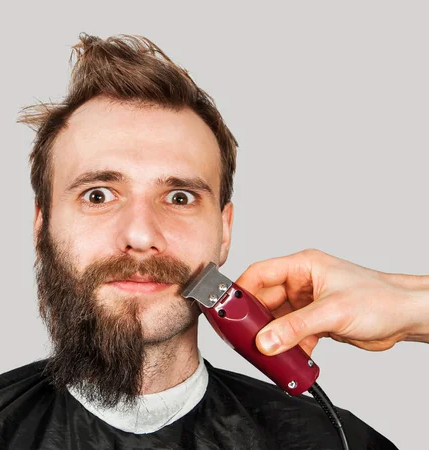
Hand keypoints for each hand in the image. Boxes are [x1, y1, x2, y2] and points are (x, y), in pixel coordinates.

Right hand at [234, 248, 428, 356]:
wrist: (406, 318)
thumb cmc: (379, 299)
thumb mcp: (332, 312)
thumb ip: (295, 327)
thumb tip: (265, 340)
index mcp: (302, 267)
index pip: (260, 274)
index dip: (241, 290)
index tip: (228, 310)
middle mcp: (301, 283)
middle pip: (264, 301)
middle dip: (254, 321)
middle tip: (244, 338)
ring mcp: (307, 303)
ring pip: (276, 321)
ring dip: (272, 338)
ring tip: (267, 353)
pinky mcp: (314, 322)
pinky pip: (291, 335)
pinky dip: (288, 349)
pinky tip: (290, 360)